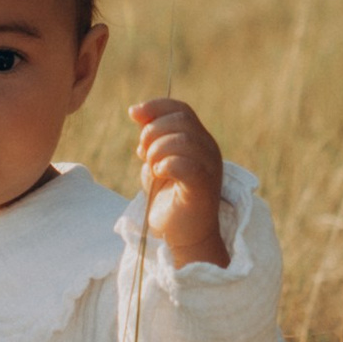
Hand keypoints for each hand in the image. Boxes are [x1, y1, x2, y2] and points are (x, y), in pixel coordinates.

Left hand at [128, 99, 229, 270]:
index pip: (181, 110)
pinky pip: (185, 165)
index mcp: (199, 140)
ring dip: (157, 150)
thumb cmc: (169, 198)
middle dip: (153, 132)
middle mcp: (209, 150)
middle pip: (181, 121)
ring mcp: (209, 168)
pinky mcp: (203, 188)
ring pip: (183, 140)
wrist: (183, 234)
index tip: (133, 113)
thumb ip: (150, 138)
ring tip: (152, 167)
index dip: (156, 107)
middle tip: (143, 153)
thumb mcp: (155, 160)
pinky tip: (159, 175)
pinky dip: (166, 165)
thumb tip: (137, 112)